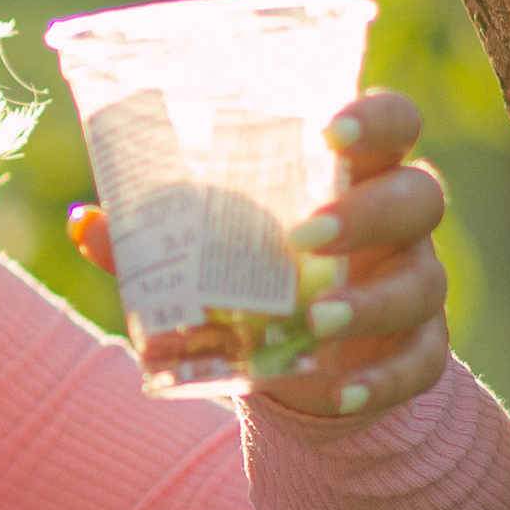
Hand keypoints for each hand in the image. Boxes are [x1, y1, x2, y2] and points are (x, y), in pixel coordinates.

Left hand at [70, 86, 452, 424]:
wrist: (307, 358)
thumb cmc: (260, 270)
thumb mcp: (213, 248)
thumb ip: (156, 235)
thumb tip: (84, 223)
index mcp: (355, 170)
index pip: (393, 121)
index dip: (375, 118)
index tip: (330, 130)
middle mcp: (398, 221)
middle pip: (418, 195)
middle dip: (366, 213)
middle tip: (303, 236)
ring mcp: (416, 283)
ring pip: (424, 283)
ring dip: (371, 301)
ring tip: (317, 320)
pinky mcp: (419, 349)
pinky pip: (421, 364)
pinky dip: (384, 380)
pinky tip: (343, 392)